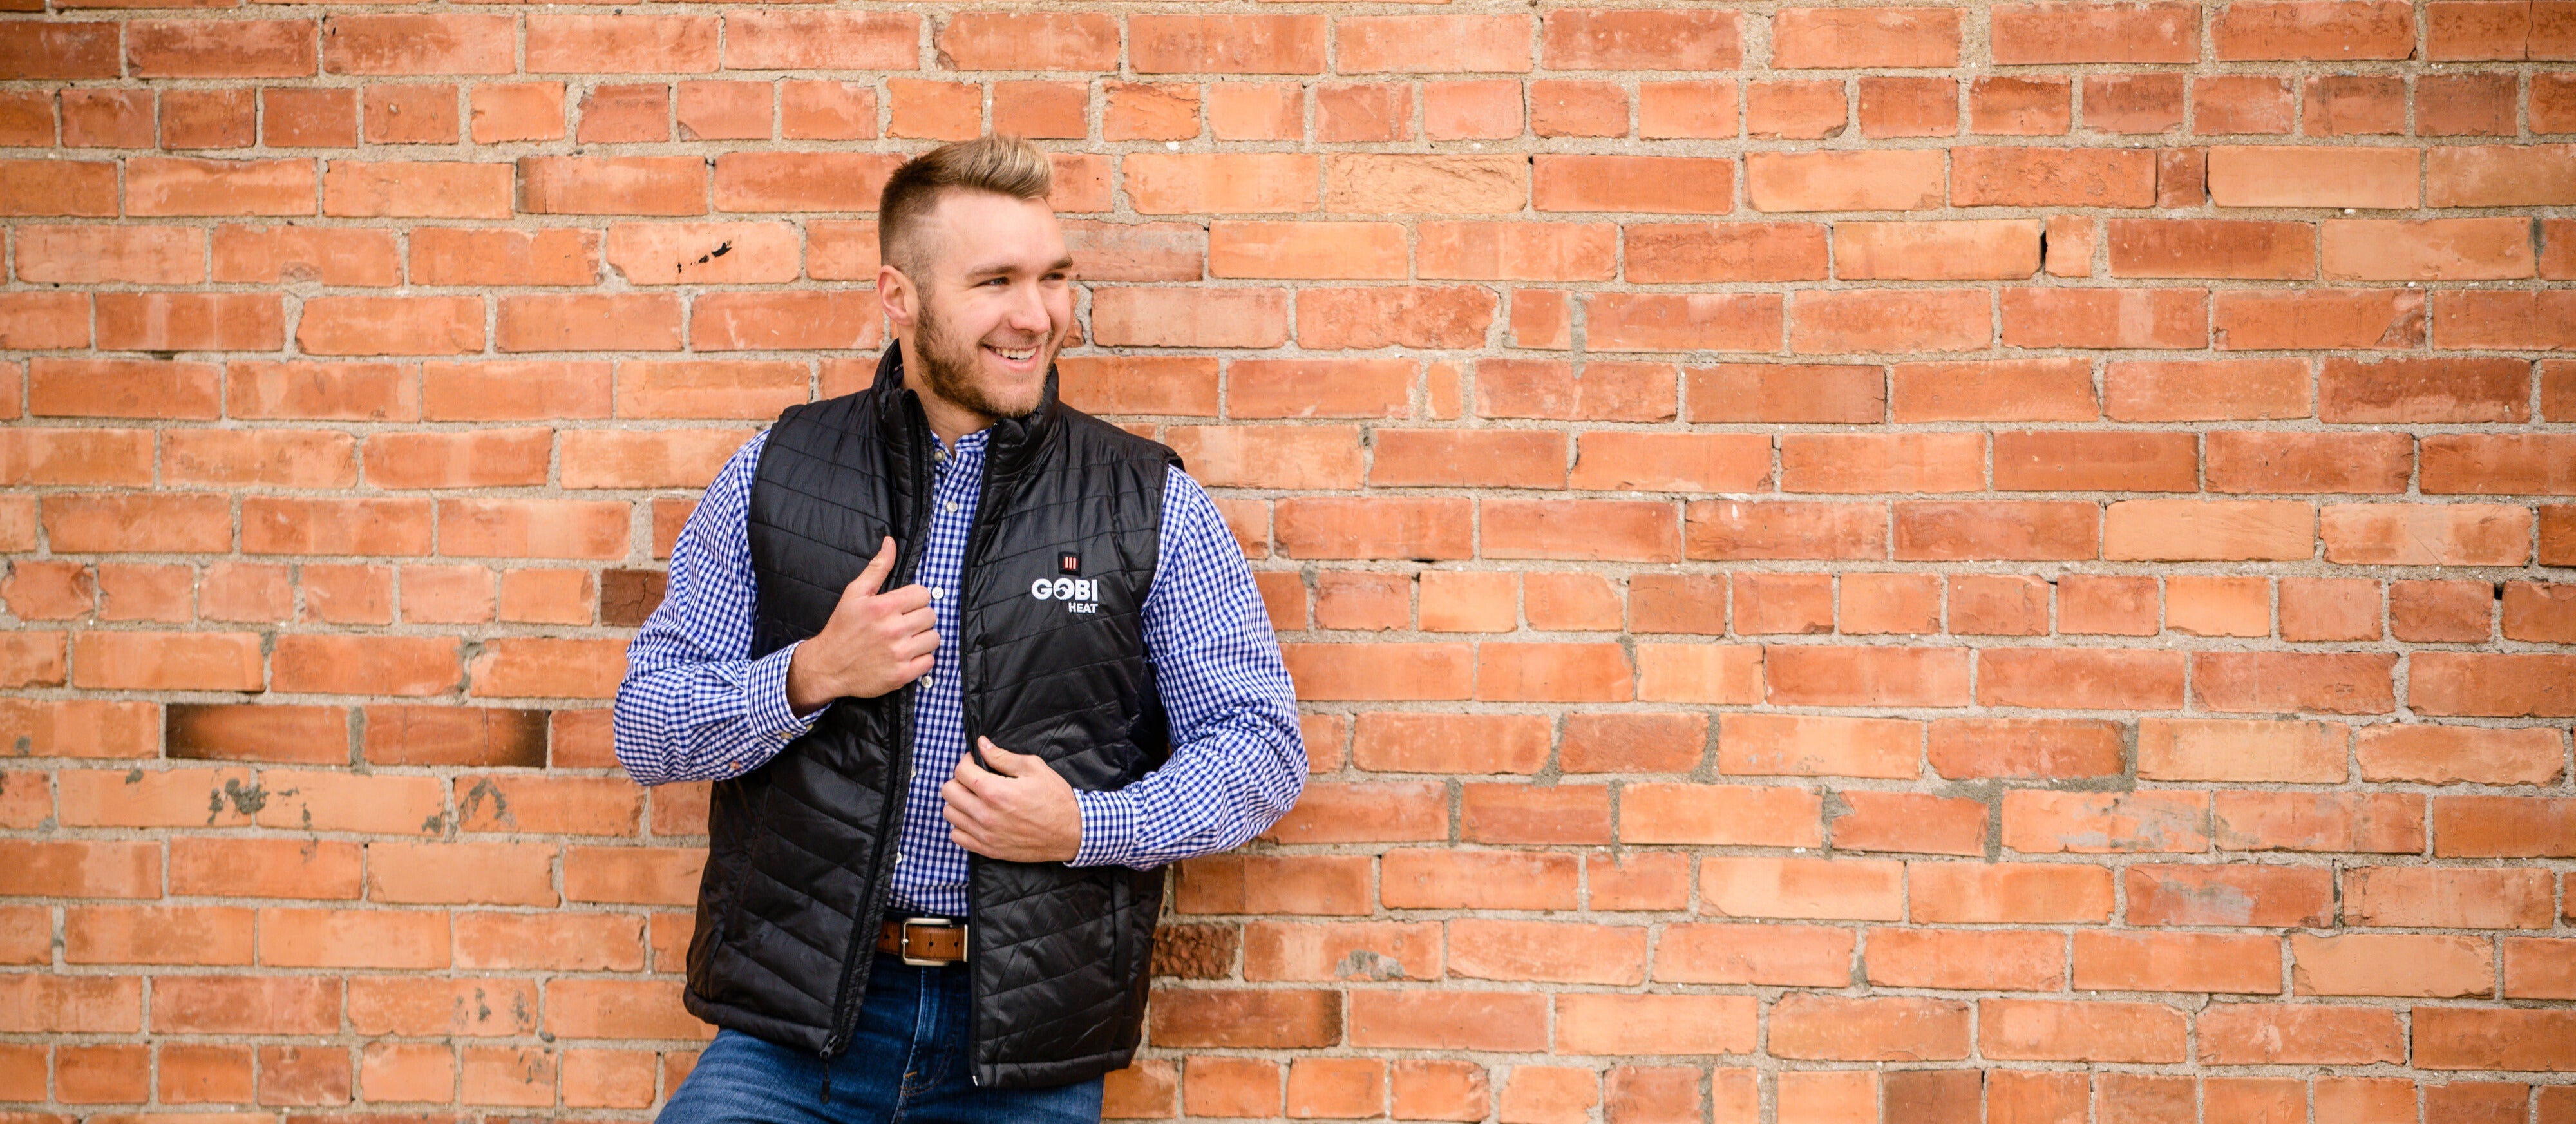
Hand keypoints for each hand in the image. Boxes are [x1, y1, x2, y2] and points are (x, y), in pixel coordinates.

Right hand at [784, 536, 936, 711]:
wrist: (827, 666)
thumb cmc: (842, 628)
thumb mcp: (855, 593)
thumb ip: (877, 568)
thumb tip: (890, 543)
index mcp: (883, 607)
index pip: (923, 595)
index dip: (915, 599)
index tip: (905, 606)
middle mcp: (893, 630)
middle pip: (931, 616)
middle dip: (919, 618)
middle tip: (904, 623)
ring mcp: (898, 653)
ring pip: (934, 638)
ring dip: (923, 638)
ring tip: (907, 639)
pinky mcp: (901, 674)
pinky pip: (930, 662)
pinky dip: (921, 659)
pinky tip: (907, 655)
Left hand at [942, 737, 1080, 861]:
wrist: (1071, 833)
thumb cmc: (1055, 799)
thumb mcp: (1034, 768)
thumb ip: (1003, 757)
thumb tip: (982, 745)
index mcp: (996, 792)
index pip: (960, 771)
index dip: (967, 761)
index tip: (976, 761)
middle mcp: (985, 815)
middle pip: (949, 792)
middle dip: (959, 780)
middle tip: (975, 779)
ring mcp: (985, 835)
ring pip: (950, 814)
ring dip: (959, 802)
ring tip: (975, 798)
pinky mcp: (988, 849)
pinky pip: (957, 837)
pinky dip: (962, 825)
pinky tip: (976, 817)